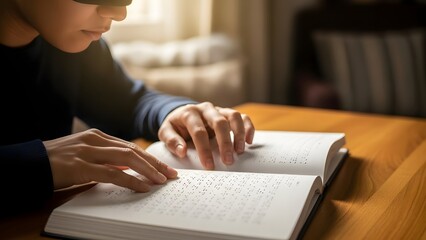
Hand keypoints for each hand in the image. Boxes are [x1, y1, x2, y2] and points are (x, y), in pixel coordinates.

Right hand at [43, 129, 176, 191]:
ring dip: (148, 170)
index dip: (149, 157)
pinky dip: (131, 180)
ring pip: (127, 159)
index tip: (164, 167)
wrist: (29, 163)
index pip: (130, 147)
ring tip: (163, 180)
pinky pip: (112, 174)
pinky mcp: (81, 167)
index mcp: (97, 136)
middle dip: (155, 163)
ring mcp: (88, 152)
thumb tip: (127, 168)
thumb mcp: (84, 156)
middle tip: (171, 174)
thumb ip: (104, 159)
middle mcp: (95, 140)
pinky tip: (143, 187)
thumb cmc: (57, 162)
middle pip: (133, 151)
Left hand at [158, 102, 254, 168]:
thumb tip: (181, 151)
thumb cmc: (175, 126)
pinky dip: (248, 127)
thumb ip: (171, 140)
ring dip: (239, 134)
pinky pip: (242, 116)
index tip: (208, 166)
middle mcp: (206, 109)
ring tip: (239, 151)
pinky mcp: (227, 114)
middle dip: (224, 142)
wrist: (182, 114)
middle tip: (228, 161)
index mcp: (189, 113)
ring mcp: (218, 110)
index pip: (198, 131)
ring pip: (233, 116)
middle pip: (219, 122)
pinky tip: (250, 141)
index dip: (204, 149)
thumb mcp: (166, 131)